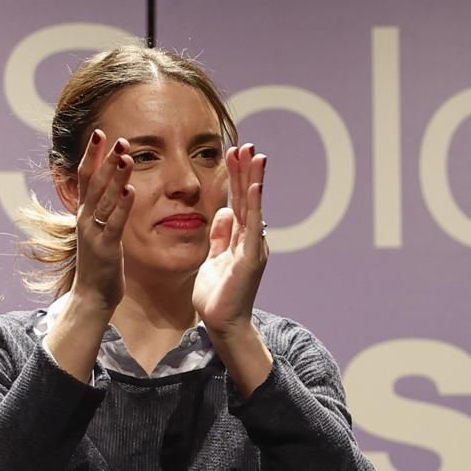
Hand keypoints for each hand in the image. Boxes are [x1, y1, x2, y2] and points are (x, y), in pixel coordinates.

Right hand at [70, 130, 132, 315]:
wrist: (92, 297)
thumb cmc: (99, 264)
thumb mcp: (99, 231)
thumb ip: (103, 210)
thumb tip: (113, 190)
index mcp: (84, 213)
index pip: (86, 177)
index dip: (92, 155)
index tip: (100, 133)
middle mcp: (85, 219)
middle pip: (94, 182)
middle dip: (105, 159)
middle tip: (118, 138)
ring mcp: (93, 233)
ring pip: (104, 199)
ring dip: (115, 177)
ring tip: (126, 156)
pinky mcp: (105, 248)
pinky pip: (115, 223)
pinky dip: (123, 206)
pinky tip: (131, 190)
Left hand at [193, 143, 268, 336]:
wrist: (222, 324)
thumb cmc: (217, 297)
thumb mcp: (213, 259)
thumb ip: (220, 236)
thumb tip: (224, 212)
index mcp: (241, 239)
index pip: (239, 202)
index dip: (236, 178)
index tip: (232, 154)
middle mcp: (251, 240)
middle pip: (248, 199)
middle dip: (246, 171)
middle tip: (246, 145)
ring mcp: (254, 248)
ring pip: (253, 207)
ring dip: (254, 180)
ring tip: (256, 155)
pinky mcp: (251, 258)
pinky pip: (253, 226)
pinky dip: (256, 204)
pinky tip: (256, 186)